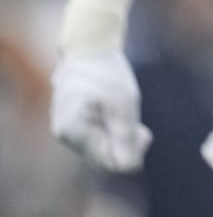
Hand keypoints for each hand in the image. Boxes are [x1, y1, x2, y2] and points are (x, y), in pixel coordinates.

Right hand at [51, 51, 152, 171]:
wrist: (90, 47)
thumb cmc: (107, 73)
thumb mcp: (123, 104)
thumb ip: (125, 137)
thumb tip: (129, 169)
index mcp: (72, 131)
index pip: (107, 163)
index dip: (131, 154)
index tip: (143, 132)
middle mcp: (65, 134)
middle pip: (103, 158)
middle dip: (125, 146)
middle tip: (141, 127)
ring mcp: (68, 129)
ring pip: (101, 147)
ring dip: (119, 136)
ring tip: (128, 115)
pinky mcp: (74, 122)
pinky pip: (97, 136)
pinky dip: (112, 129)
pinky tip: (119, 114)